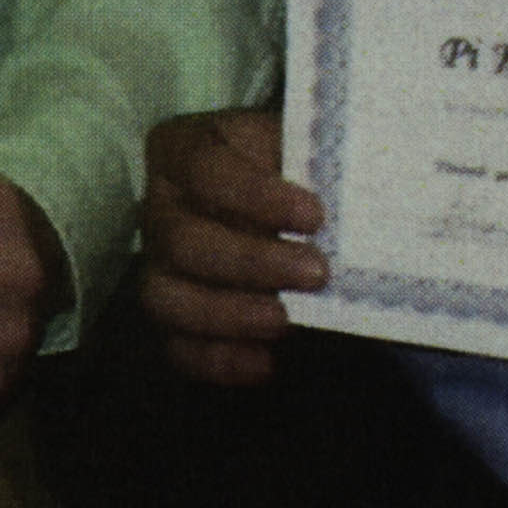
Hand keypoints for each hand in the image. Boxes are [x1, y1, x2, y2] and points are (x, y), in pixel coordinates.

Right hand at [134, 103, 324, 387]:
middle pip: (182, 239)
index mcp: (184, 149)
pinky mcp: (172, 312)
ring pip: (164, 296)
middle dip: (250, 262)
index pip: (205, 168)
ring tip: (286, 323)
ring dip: (226, 314)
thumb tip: (349, 194)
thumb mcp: (302, 143)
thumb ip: (315, 161)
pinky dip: (217, 360)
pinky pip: (175, 346)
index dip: (254, 195)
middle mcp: (159, 206)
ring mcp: (158, 264)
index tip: (315, 217)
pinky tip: (265, 364)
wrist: (281, 198)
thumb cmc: (294, 166)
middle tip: (315, 274)